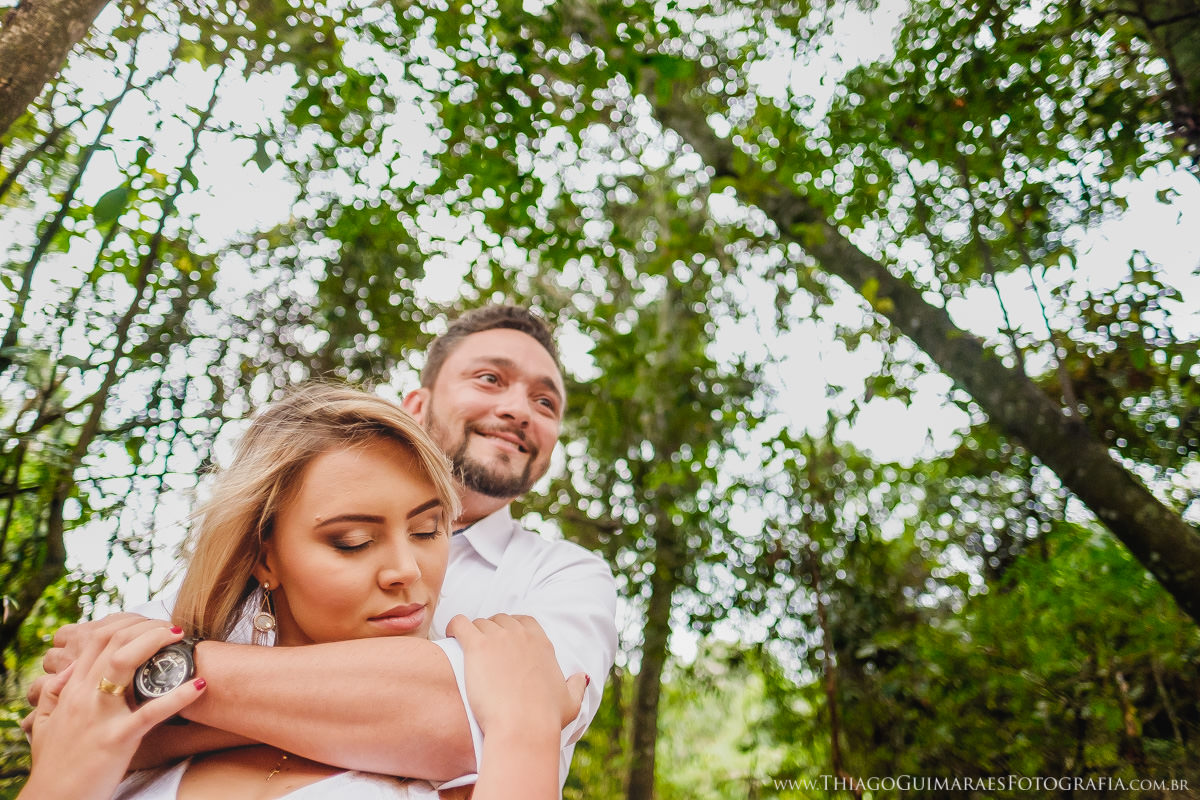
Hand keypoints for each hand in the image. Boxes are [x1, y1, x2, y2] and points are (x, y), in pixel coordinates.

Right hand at [18, 618, 205, 799]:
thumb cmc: (54, 763)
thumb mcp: (46, 724)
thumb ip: (53, 694)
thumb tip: (65, 671)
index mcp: (71, 690)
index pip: (97, 639)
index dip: (128, 623)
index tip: (151, 622)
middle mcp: (84, 696)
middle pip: (114, 642)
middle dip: (148, 627)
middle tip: (174, 627)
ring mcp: (100, 716)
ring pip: (124, 663)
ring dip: (156, 643)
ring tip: (182, 638)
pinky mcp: (118, 739)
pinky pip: (151, 713)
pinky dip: (178, 696)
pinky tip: (200, 684)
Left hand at [446, 614, 585, 736]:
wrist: (522, 725)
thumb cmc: (545, 718)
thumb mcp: (570, 702)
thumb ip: (576, 686)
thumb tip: (581, 678)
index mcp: (542, 644)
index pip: (524, 622)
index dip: (512, 630)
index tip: (503, 642)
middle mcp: (521, 635)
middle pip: (500, 620)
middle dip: (492, 631)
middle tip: (483, 651)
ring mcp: (499, 637)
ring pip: (480, 623)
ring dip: (473, 633)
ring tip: (465, 650)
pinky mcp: (477, 645)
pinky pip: (460, 623)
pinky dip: (454, 626)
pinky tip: (451, 636)